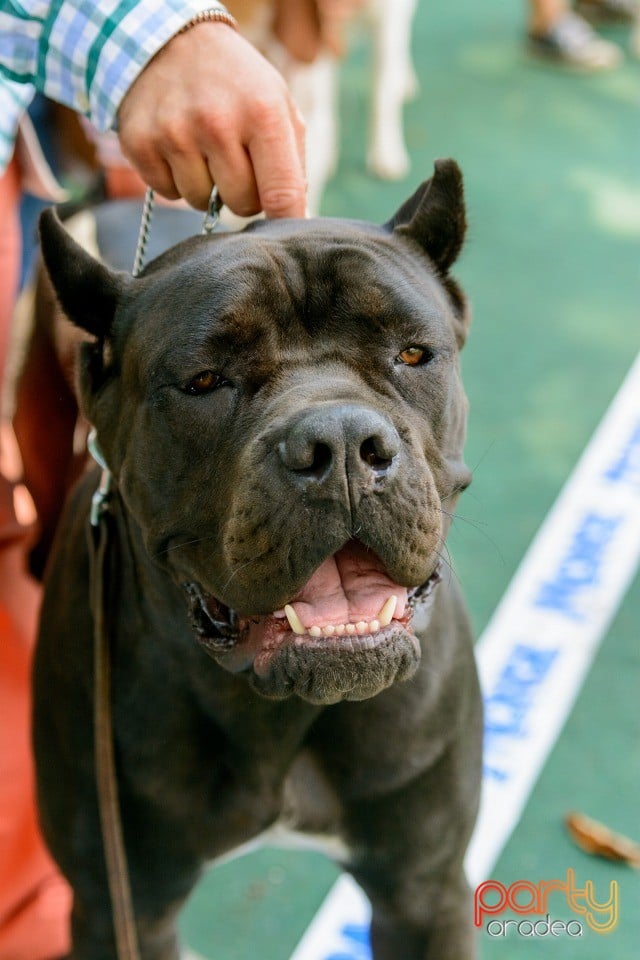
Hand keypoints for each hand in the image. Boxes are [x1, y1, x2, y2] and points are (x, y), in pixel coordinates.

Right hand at [117, 22, 306, 216]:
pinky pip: (169, 193)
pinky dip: (176, 179)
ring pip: (202, 203)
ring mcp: (174, 133)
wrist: (171, 40)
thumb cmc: (236, 83)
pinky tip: (178, 147)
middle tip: (235, 161)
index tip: (287, 236)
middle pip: (241, 205)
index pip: (282, 192)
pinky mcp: (140, 143)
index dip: (287, 221)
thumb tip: (297, 216)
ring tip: (204, 148)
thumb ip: (292, 161)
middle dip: (243, 193)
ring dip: (207, 186)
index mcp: (261, 111)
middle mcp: (216, 122)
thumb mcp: (277, 102)